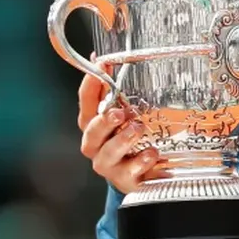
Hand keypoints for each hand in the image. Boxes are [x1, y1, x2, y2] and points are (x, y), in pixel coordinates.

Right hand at [78, 60, 161, 193]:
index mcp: (94, 125)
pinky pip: (130, 172)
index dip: (91, 84)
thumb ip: (119, 93)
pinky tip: (152, 153)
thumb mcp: (127, 116)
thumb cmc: (131, 142)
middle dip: (104, 121)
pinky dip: (141, 162)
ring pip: (107, 154)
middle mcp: (97, 146)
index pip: (86, 102)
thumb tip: (107, 58)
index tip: (101, 65)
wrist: (140, 177)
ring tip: (138, 129)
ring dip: (122, 140)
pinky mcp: (126, 181)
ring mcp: (110, 165)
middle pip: (91, 132)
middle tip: (119, 113)